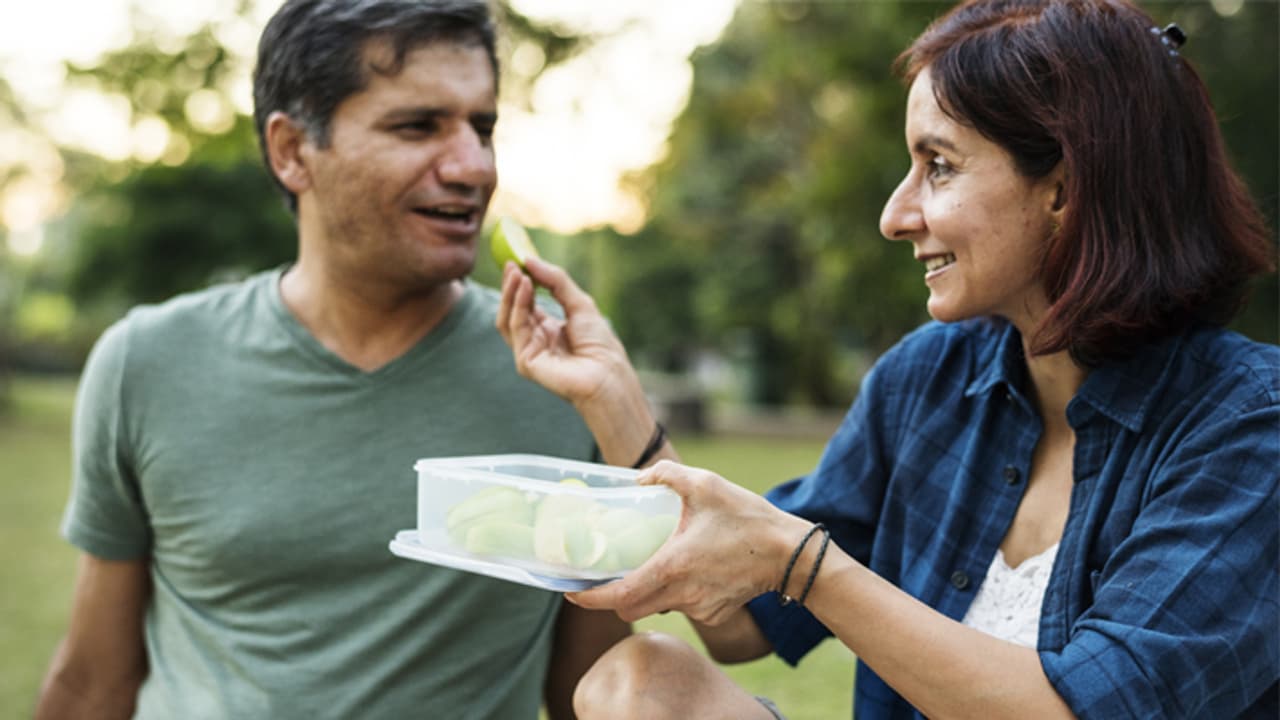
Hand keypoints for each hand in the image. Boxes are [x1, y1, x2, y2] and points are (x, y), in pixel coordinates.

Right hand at [495, 257, 630, 407]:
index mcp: (548, 329)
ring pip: (507, 319)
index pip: (526, 303)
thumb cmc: (599, 342)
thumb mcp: (579, 303)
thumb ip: (556, 281)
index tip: (517, 261)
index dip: (521, 283)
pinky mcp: (525, 360)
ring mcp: (528, 351)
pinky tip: (525, 287)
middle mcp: (535, 340)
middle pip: (512, 310)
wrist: (607, 372)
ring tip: (516, 272)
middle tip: (511, 264)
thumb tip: (530, 260)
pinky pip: (516, 328)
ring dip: (510, 294)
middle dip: (510, 286)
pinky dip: (518, 305)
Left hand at [565, 460, 811, 624]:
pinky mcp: (714, 614)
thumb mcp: (705, 484)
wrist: (791, 553)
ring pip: (657, 606)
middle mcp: (682, 594)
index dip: (588, 598)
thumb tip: (639, 477)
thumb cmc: (748, 518)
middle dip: (613, 596)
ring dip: (648, 590)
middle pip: (630, 608)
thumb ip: (666, 475)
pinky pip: (684, 607)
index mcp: (672, 567)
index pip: (618, 595)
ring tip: (655, 561)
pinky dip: (677, 592)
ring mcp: (699, 609)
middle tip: (605, 573)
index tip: (570, 591)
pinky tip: (691, 568)